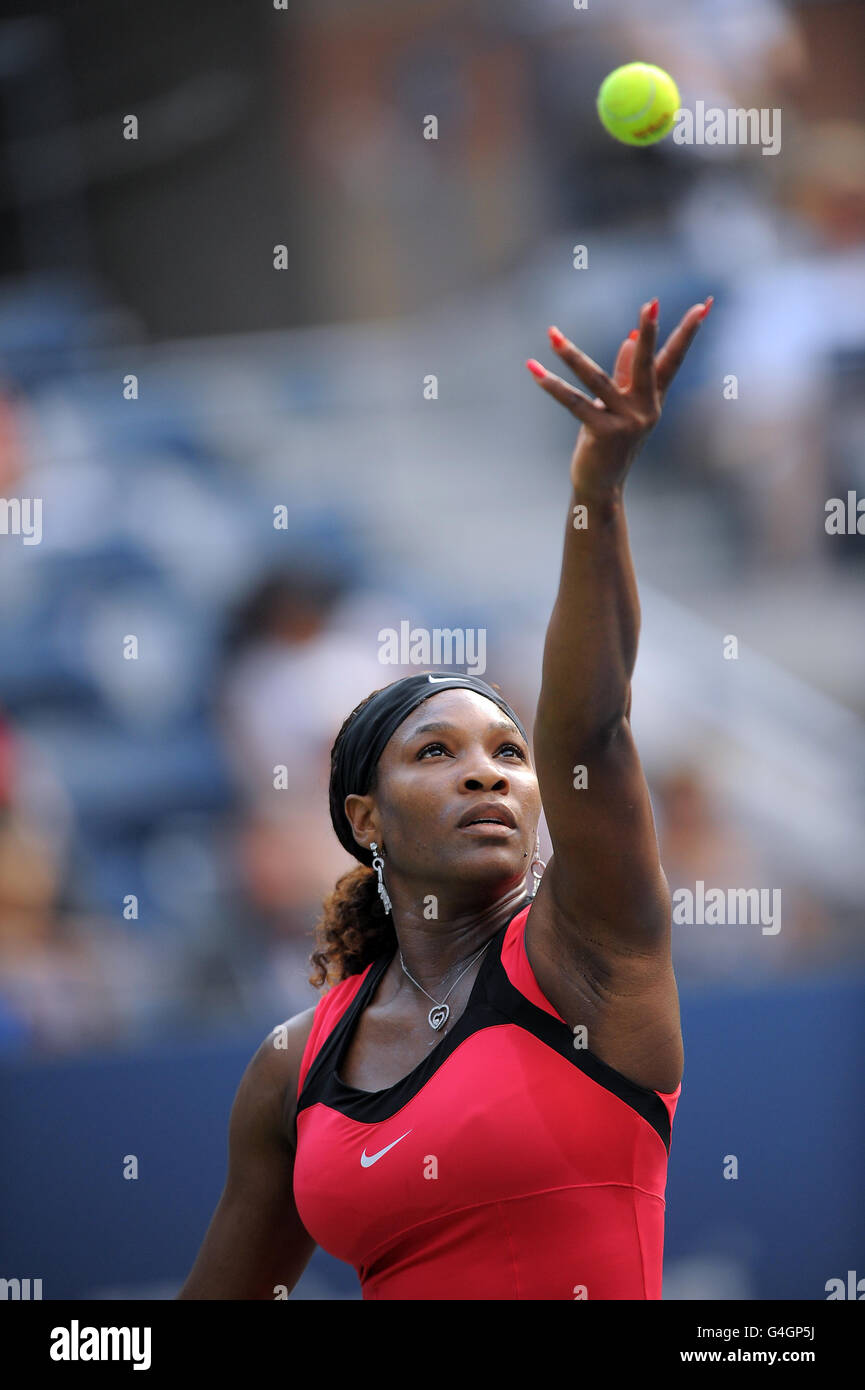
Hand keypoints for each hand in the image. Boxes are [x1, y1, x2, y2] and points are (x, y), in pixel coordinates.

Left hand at [526, 296, 711, 491]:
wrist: (601, 484)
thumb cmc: (610, 441)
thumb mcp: (620, 405)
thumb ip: (625, 373)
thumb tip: (630, 340)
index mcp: (653, 397)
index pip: (673, 359)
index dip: (687, 332)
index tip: (704, 305)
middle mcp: (646, 408)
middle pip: (646, 363)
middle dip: (649, 332)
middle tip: (652, 303)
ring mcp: (628, 422)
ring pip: (596, 380)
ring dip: (571, 356)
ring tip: (552, 334)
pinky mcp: (605, 434)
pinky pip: (575, 404)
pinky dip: (552, 387)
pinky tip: (534, 370)